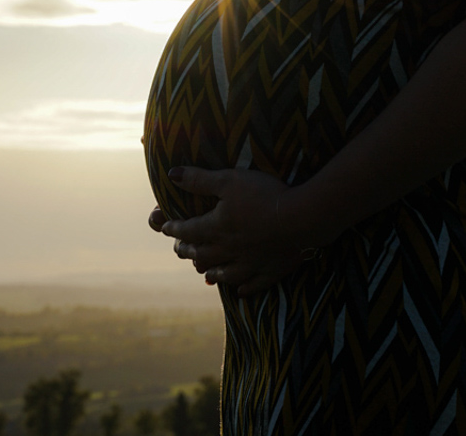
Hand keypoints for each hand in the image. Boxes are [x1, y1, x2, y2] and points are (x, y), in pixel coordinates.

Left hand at [148, 166, 305, 297]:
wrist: (300, 219)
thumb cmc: (264, 195)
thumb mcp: (230, 180)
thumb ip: (200, 180)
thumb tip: (171, 175)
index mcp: (216, 227)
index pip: (189, 230)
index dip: (175, 228)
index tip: (165, 228)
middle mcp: (229, 250)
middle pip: (203, 254)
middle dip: (189, 251)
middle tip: (180, 250)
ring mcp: (249, 264)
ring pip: (224, 273)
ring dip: (212, 272)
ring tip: (205, 273)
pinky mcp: (270, 271)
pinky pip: (252, 284)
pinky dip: (243, 288)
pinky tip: (239, 290)